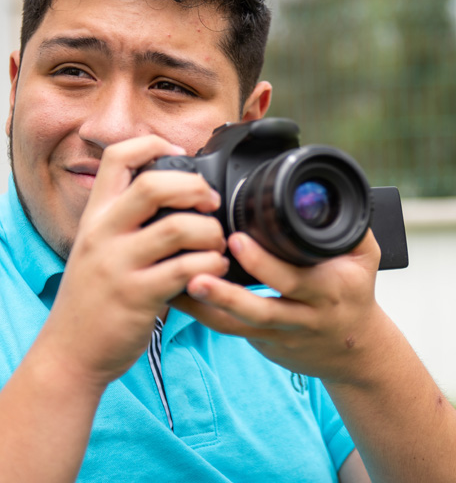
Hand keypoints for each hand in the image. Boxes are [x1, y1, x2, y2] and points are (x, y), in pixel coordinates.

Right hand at [40, 135, 229, 388]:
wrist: (68, 352)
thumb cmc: (91, 298)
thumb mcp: (95, 248)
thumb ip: (124, 222)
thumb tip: (171, 196)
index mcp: (95, 216)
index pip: (117, 157)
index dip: (152, 143)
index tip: (178, 152)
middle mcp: (103, 234)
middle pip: (154, 185)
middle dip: (194, 187)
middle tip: (211, 201)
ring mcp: (118, 265)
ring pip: (177, 228)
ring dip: (209, 232)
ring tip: (217, 243)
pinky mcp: (136, 296)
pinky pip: (185, 269)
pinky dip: (210, 265)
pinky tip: (214, 268)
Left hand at [172, 230, 384, 382]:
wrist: (355, 351)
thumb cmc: (354, 294)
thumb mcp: (365, 259)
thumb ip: (348, 226)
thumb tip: (325, 190)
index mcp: (326, 291)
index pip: (295, 279)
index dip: (265, 263)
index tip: (236, 240)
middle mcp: (301, 317)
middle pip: (262, 310)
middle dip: (228, 293)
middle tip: (196, 271)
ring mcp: (279, 334)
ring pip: (238, 325)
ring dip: (206, 306)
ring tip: (176, 287)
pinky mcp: (262, 343)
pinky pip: (230, 330)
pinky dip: (203, 314)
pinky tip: (176, 296)